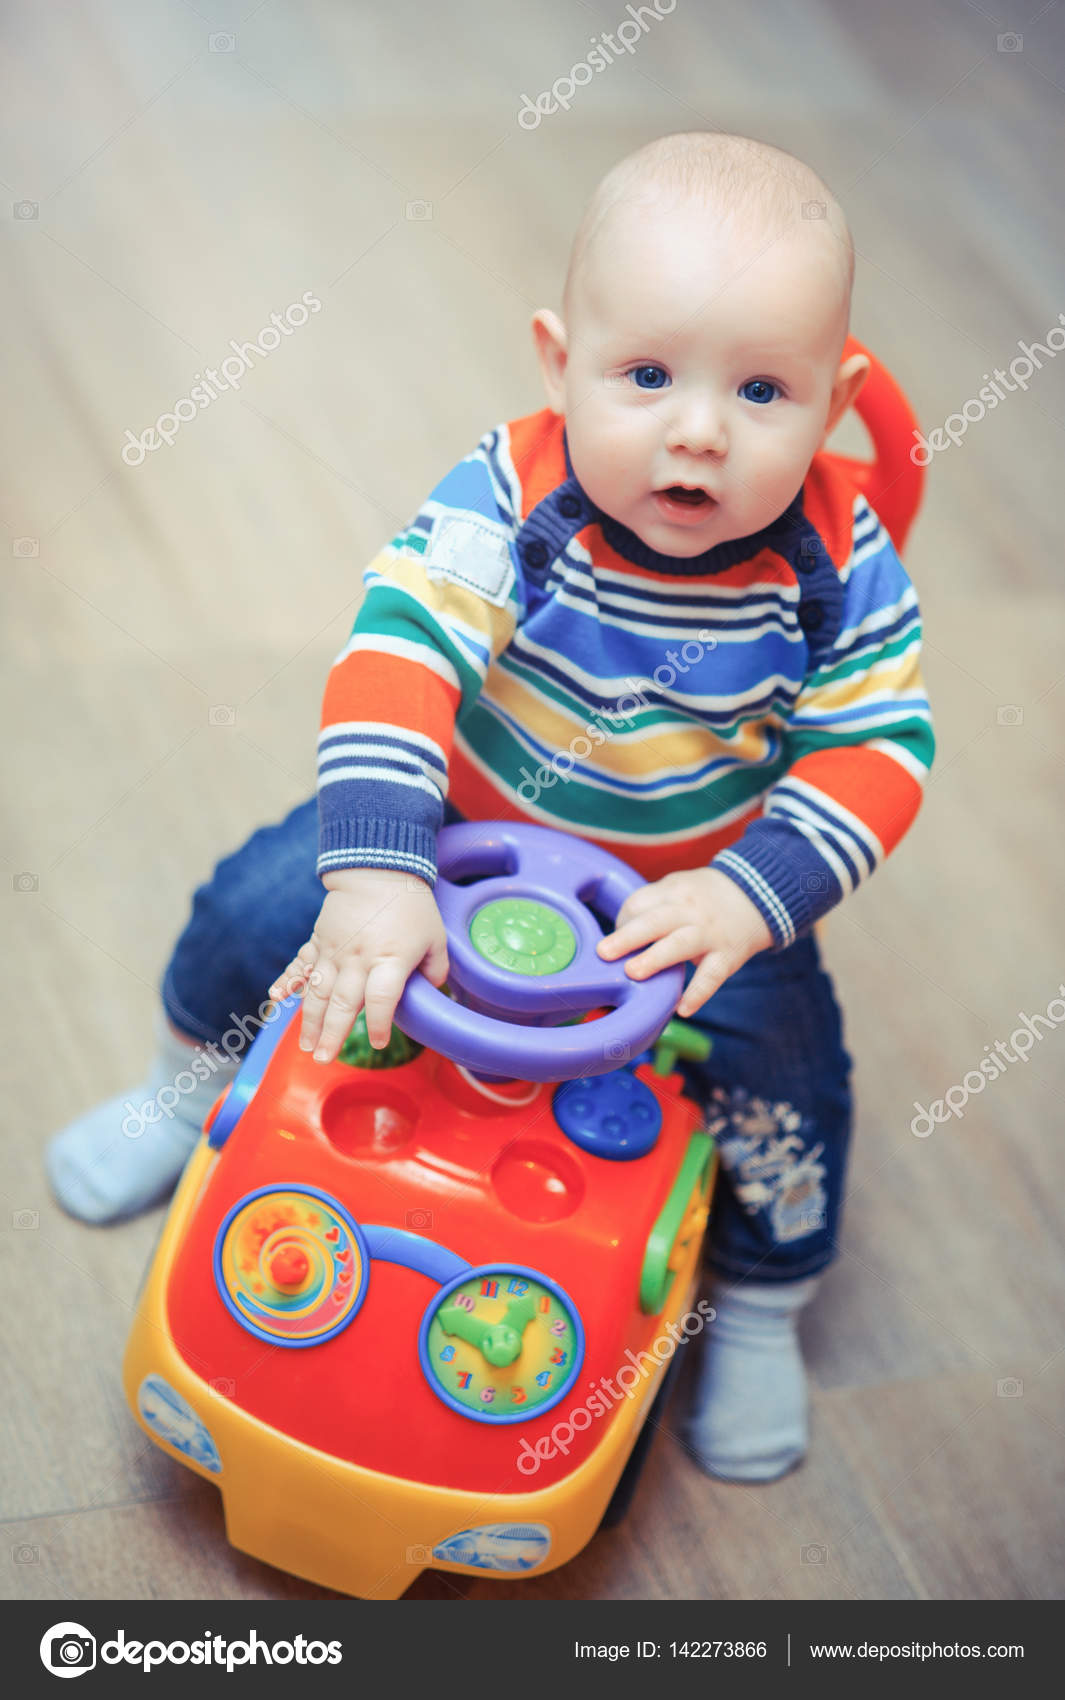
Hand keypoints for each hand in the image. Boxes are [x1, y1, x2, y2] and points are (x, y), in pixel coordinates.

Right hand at [268, 868, 448, 1062]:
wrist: (378, 869)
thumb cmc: (412, 906)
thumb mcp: (435, 938)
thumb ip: (435, 970)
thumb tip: (431, 992)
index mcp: (390, 960)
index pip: (382, 999)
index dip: (380, 1024)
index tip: (379, 1042)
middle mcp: (359, 959)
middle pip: (343, 1003)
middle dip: (332, 1034)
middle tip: (324, 1059)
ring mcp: (335, 950)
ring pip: (318, 991)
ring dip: (309, 1021)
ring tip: (306, 1046)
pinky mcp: (320, 941)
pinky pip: (301, 964)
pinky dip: (287, 982)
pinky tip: (276, 999)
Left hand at [595, 867, 772, 1018]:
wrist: (758, 894)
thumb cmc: (703, 899)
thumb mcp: (678, 890)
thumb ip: (651, 909)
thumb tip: (616, 939)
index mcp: (674, 892)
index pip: (641, 903)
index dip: (623, 922)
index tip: (613, 943)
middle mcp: (691, 911)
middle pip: (657, 920)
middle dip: (629, 936)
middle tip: (604, 952)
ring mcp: (710, 934)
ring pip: (682, 944)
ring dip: (656, 958)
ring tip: (633, 973)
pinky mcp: (728, 956)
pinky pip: (713, 975)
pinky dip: (699, 993)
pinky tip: (682, 1009)